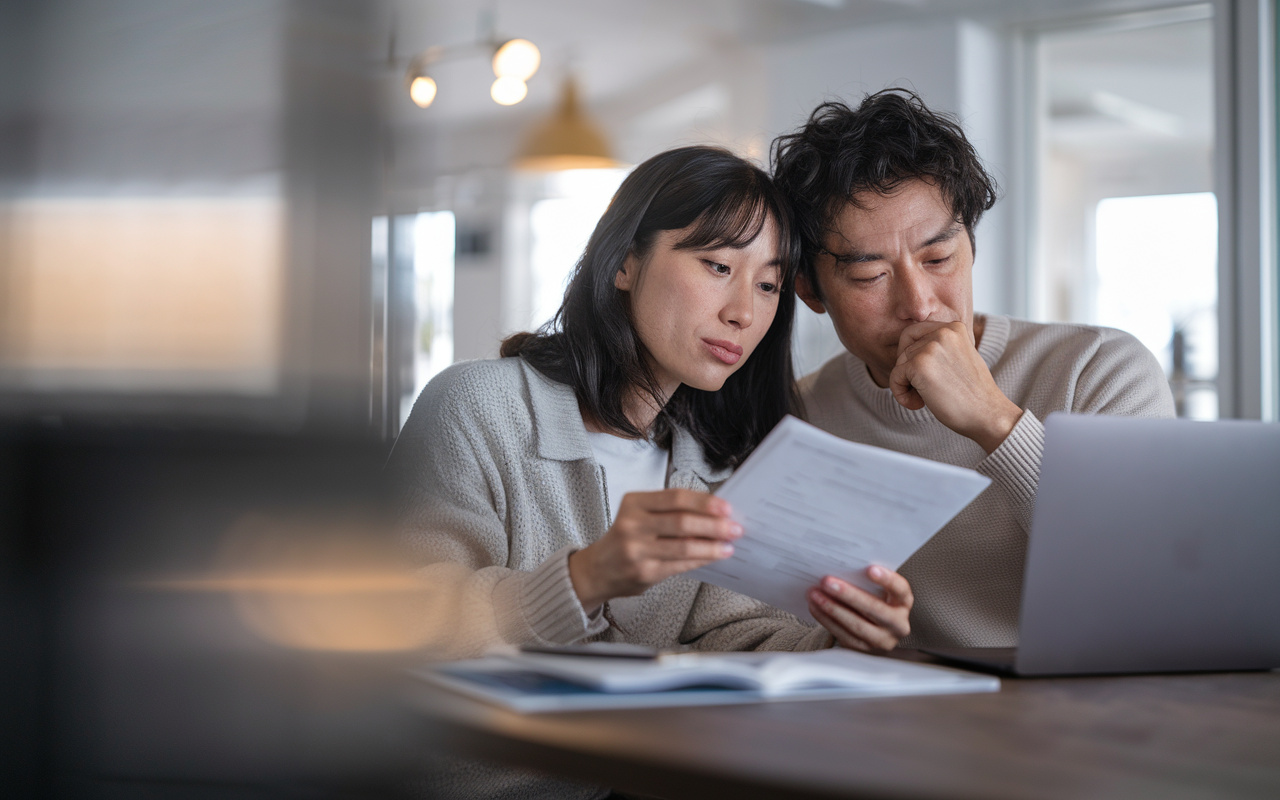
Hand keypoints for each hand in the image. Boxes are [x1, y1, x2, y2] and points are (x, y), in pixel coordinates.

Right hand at [568, 489, 740, 611]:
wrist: (597, 570)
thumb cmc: (625, 539)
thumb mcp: (639, 515)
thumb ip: (670, 512)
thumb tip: (714, 512)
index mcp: (634, 503)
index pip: (676, 498)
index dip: (704, 502)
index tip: (726, 507)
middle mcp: (632, 525)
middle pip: (682, 522)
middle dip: (714, 525)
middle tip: (735, 527)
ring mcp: (637, 550)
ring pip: (684, 547)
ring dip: (712, 545)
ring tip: (729, 544)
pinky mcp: (644, 572)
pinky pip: (680, 565)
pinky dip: (701, 559)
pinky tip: (714, 555)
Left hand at [807, 566, 912, 652]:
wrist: (873, 631)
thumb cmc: (873, 600)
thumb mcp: (878, 590)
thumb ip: (866, 581)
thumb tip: (840, 566)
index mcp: (903, 603)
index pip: (900, 590)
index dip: (887, 580)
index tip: (870, 569)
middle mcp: (898, 624)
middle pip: (875, 609)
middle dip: (848, 595)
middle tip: (826, 581)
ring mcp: (882, 640)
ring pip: (856, 624)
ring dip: (832, 608)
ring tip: (814, 594)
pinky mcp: (864, 650)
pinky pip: (843, 635)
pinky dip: (826, 619)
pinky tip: (815, 607)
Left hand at [888, 320, 1022, 452]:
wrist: (988, 414)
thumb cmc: (972, 393)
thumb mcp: (959, 358)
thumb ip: (938, 348)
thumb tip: (905, 350)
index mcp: (954, 327)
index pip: (914, 333)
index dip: (912, 356)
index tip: (926, 376)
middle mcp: (943, 332)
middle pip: (905, 348)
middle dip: (909, 371)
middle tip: (924, 390)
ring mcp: (931, 347)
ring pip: (899, 364)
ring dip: (906, 385)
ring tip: (925, 399)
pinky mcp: (919, 365)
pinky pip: (895, 378)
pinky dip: (900, 394)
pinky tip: (918, 404)